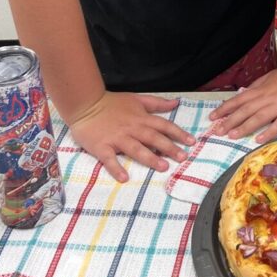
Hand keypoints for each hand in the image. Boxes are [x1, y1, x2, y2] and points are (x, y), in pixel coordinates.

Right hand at [69, 91, 194, 182]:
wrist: (85, 104)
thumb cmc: (111, 103)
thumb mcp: (136, 99)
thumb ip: (156, 103)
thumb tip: (176, 103)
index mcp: (141, 118)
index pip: (163, 125)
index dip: (178, 133)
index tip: (191, 142)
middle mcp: (132, 128)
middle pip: (153, 138)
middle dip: (169, 147)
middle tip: (182, 157)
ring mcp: (116, 138)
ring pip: (136, 148)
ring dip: (150, 158)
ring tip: (163, 167)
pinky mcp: (101, 147)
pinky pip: (109, 159)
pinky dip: (116, 168)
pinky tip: (124, 178)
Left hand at [208, 64, 276, 142]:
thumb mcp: (271, 77)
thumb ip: (258, 86)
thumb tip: (244, 93)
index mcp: (262, 89)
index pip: (239, 100)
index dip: (225, 108)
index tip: (212, 117)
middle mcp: (268, 98)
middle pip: (245, 110)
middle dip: (230, 121)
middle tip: (217, 131)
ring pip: (259, 117)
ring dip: (244, 127)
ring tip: (232, 136)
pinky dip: (268, 132)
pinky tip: (258, 139)